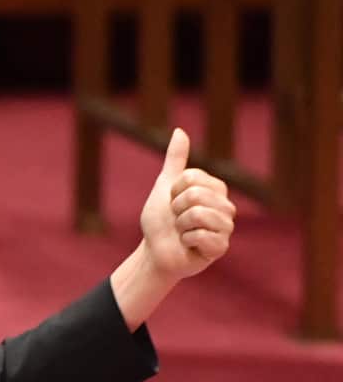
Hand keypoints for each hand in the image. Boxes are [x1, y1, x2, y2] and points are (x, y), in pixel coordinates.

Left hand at [139, 128, 235, 282]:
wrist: (155, 251)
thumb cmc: (161, 220)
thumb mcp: (165, 185)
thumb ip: (175, 159)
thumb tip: (180, 130)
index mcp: (215, 188)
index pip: (191, 178)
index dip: (174, 192)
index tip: (173, 203)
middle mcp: (226, 206)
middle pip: (195, 195)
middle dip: (176, 209)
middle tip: (177, 220)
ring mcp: (226, 227)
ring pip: (199, 214)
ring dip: (180, 225)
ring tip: (183, 232)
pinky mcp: (221, 247)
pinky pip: (202, 235)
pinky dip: (186, 240)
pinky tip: (189, 245)